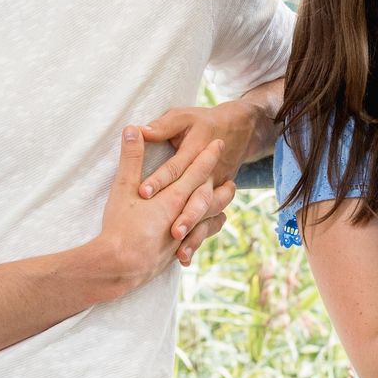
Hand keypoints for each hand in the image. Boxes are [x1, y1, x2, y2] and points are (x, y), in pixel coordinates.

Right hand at [95, 127, 223, 297]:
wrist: (119, 268)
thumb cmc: (120, 226)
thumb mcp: (122, 188)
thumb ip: (131, 158)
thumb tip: (133, 129)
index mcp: (174, 197)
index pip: (197, 171)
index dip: (209, 155)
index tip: (220, 143)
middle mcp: (184, 216)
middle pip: (213, 198)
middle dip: (224, 188)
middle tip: (234, 180)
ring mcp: (183, 237)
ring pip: (211, 221)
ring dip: (220, 210)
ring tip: (224, 206)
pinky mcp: (175, 253)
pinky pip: (200, 240)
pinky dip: (206, 233)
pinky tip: (203, 233)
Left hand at [139, 100, 260, 241]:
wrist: (243, 127)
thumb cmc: (204, 122)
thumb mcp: (181, 119)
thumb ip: (161, 127)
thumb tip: (135, 127)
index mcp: (193, 155)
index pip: (175, 168)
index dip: (159, 180)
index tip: (144, 192)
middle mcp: (203, 177)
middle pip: (198, 200)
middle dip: (186, 217)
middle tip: (173, 232)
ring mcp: (209, 194)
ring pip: (207, 218)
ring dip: (195, 235)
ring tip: (180, 252)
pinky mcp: (210, 206)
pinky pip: (209, 226)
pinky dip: (197, 242)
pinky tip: (183, 259)